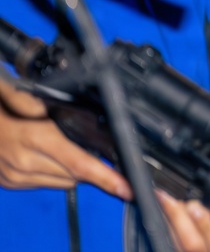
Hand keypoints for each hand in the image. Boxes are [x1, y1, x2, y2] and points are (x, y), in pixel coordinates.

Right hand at [0, 78, 131, 197]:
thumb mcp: (23, 93)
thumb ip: (55, 105)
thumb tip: (92, 113)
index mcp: (35, 138)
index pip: (81, 163)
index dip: (108, 177)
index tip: (127, 187)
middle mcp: (25, 162)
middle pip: (77, 175)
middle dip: (94, 165)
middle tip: (104, 150)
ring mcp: (14, 175)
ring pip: (63, 181)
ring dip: (73, 168)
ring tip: (67, 144)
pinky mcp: (8, 182)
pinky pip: (44, 182)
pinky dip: (55, 170)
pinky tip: (49, 153)